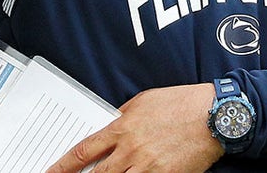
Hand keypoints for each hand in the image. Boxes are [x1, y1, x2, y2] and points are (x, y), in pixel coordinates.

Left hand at [47, 83, 222, 172]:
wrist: (215, 114)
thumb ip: (124, 114)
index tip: (51, 172)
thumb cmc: (182, 103)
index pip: (83, 151)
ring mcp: (148, 166)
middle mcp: (131, 149)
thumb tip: (111, 123)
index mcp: (122, 127)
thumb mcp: (145, 100)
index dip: (63, 165)